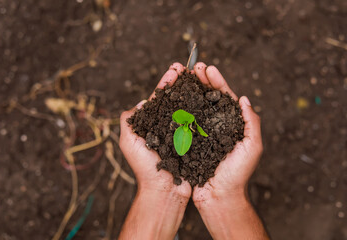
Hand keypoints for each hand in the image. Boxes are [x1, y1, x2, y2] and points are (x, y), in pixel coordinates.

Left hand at [119, 63, 190, 239]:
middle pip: (175, 98)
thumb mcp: (128, 140)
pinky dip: (203, 108)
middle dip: (181, 81)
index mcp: (151, 122)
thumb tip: (142, 103)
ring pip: (188, 107)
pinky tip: (208, 96)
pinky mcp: (193, 140)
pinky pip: (199, 121)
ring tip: (200, 76)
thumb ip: (129, 119)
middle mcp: (167, 125)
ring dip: (193, 91)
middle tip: (188, 67)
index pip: (159, 97)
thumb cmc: (144, 167)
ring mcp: (181, 132)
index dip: (167, 82)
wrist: (163, 189)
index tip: (175, 69)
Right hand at [191, 62, 267, 239]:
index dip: (217, 82)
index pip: (225, 98)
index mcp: (232, 124)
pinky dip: (179, 110)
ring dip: (189, 91)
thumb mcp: (252, 147)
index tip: (208, 68)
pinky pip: (184, 123)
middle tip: (192, 67)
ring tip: (181, 77)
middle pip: (208, 99)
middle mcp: (217, 126)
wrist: (219, 196)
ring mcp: (202, 133)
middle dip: (201, 81)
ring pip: (194, 107)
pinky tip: (172, 100)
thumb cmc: (237, 174)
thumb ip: (251, 123)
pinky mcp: (189, 142)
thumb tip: (245, 99)